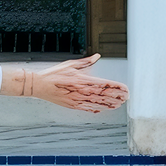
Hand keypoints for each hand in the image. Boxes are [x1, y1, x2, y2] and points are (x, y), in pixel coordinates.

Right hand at [7, 55, 126, 112]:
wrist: (40, 85)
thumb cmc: (54, 75)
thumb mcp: (71, 65)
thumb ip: (86, 62)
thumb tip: (97, 56)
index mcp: (82, 80)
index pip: (104, 85)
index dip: (116, 87)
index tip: (125, 88)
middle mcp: (81, 91)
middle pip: (103, 96)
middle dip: (116, 97)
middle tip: (126, 98)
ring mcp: (77, 100)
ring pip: (97, 104)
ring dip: (109, 104)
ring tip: (118, 105)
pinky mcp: (72, 105)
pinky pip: (87, 108)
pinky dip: (96, 109)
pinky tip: (102, 109)